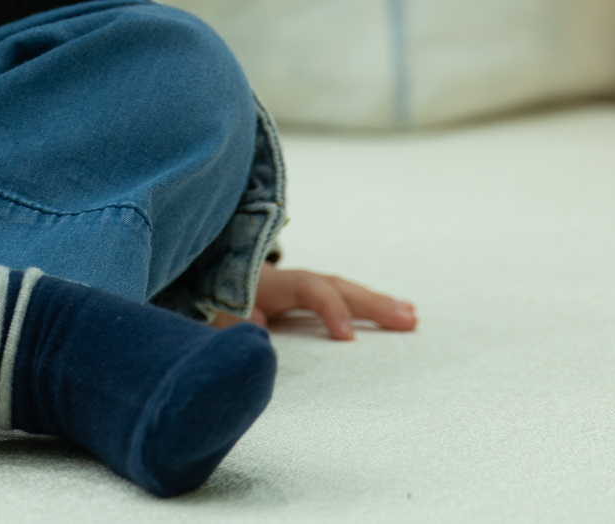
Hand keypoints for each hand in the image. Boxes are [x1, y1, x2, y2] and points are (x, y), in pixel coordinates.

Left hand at [214, 263, 417, 339]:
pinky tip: (395, 314)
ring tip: (410, 317)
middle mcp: (293, 282)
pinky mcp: (306, 299)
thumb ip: (232, 321)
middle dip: (371, 304)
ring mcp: (302, 288)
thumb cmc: (213, 299)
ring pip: (345, 291)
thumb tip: (256, 327)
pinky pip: (343, 299)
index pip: (309, 289)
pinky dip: (368, 306)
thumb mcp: (215, 311)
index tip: (348, 338)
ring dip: (377, 304)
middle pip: (337, 286)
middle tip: (406, 320)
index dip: (331, 309)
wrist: (203, 274)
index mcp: (272, 284)